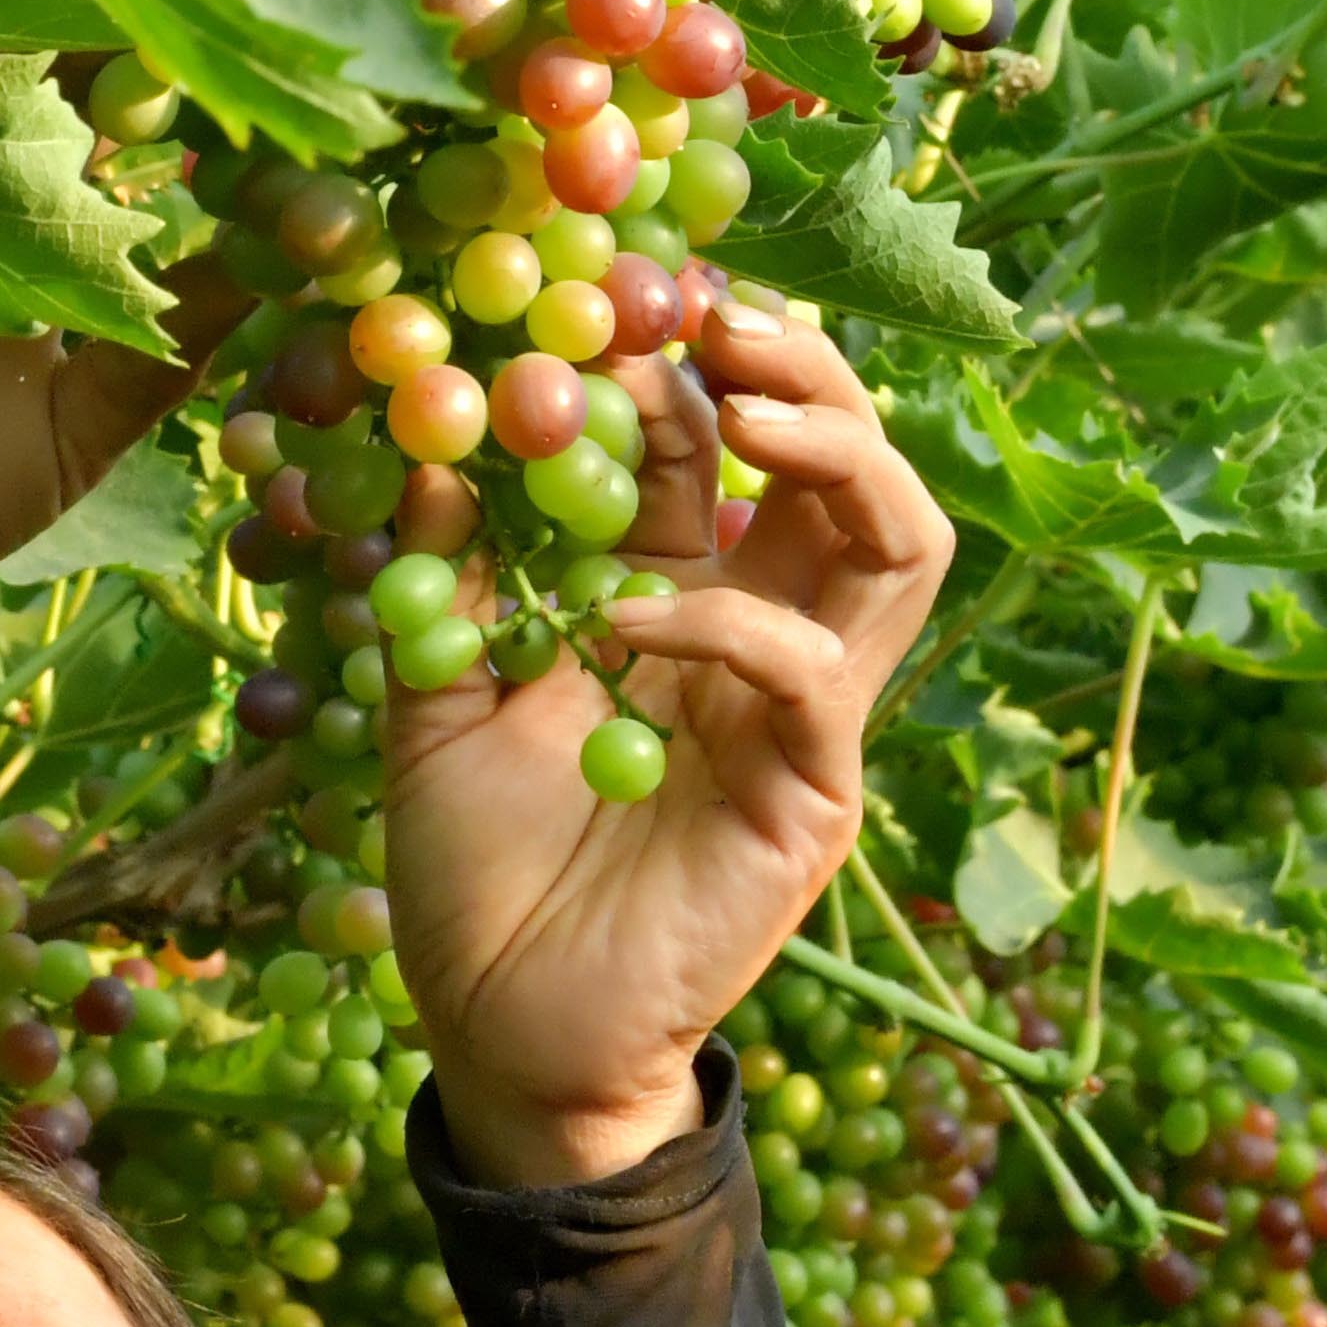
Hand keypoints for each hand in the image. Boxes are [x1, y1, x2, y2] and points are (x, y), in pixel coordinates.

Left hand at [375, 292, 956, 1187]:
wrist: (499, 1038)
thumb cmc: (475, 881)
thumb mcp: (430, 711)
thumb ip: (438, 589)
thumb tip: (430, 443)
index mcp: (681, 610)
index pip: (728, 456)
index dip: (692, 367)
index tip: (623, 289)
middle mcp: (762, 648)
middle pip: (851, 471)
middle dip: (802, 372)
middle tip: (716, 310)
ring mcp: (802, 722)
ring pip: (895, 548)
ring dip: (830, 452)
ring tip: (736, 401)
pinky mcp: (809, 800)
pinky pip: (810, 674)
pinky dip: (725, 618)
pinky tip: (623, 611)